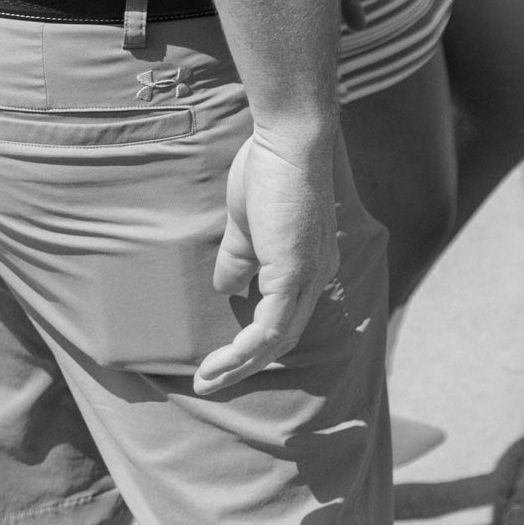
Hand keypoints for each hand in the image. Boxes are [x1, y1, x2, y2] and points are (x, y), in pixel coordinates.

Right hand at [196, 123, 339, 394]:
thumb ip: (239, 259)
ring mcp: (308, 277)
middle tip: (209, 382)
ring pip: (277, 340)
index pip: (286, 317)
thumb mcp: (247, 225)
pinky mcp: (293, 273)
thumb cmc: (269, 172)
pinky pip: (270, 327)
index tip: (223, 358)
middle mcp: (316, 277)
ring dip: (240, 365)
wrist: (288, 141)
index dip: (256, 343)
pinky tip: (220, 362)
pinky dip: (245, 351)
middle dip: (245, 365)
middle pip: (284, 338)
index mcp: (309, 265)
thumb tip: (226, 289)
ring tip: (207, 381)